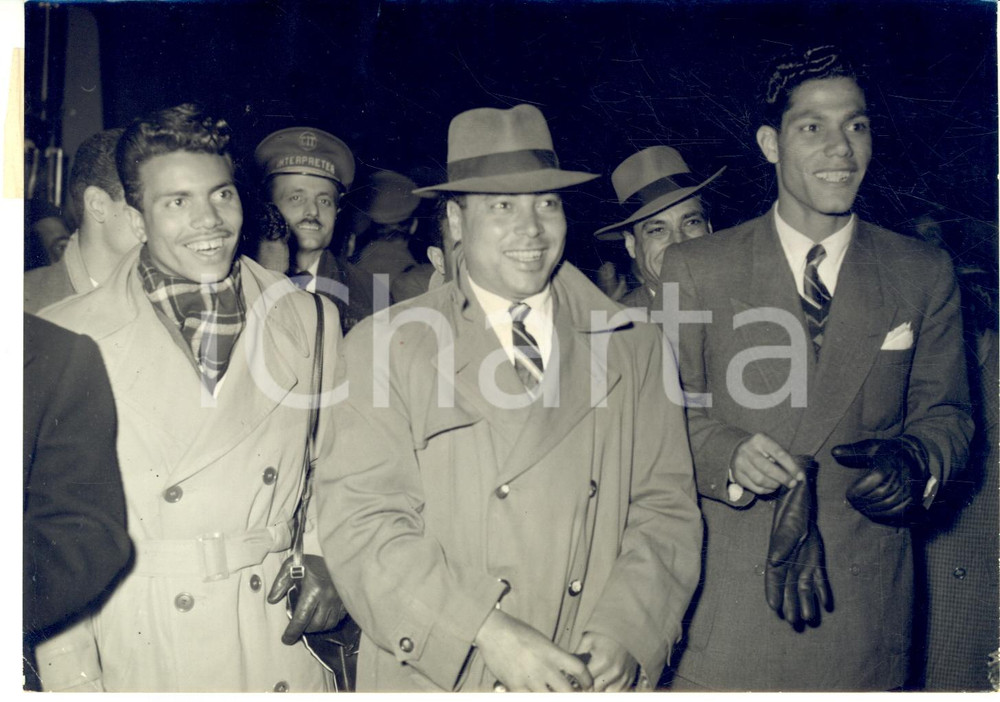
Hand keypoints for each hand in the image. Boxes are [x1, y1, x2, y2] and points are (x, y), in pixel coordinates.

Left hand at [268, 554, 346, 644]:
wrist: (338, 549)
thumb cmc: (312, 557)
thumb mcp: (292, 565)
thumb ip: (280, 582)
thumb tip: (272, 600)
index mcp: (313, 590)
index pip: (301, 619)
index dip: (292, 632)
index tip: (286, 639)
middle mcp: (328, 598)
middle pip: (315, 625)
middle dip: (305, 629)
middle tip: (298, 625)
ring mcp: (340, 600)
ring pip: (328, 624)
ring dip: (318, 627)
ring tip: (310, 621)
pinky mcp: (347, 599)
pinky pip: (339, 618)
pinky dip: (330, 620)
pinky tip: (324, 615)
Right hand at [474, 609, 592, 691]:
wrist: (493, 630)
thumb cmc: (517, 631)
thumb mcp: (541, 640)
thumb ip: (553, 656)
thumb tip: (565, 671)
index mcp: (552, 652)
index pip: (579, 669)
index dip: (587, 680)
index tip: (588, 685)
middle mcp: (544, 667)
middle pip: (568, 691)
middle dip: (573, 696)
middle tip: (573, 695)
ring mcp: (529, 678)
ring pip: (550, 698)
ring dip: (553, 697)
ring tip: (553, 694)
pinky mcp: (515, 686)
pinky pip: (529, 699)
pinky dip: (533, 697)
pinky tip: (534, 694)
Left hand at [575, 632, 637, 691]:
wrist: (628, 629)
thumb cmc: (605, 633)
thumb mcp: (588, 639)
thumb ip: (578, 655)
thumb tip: (568, 668)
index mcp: (602, 661)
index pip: (585, 681)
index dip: (578, 679)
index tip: (575, 676)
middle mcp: (615, 671)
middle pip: (595, 689)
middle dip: (588, 685)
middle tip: (584, 678)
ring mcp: (624, 676)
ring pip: (607, 692)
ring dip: (600, 688)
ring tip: (595, 679)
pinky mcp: (630, 678)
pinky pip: (618, 691)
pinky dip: (611, 688)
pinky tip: (605, 680)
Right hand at [732, 434, 804, 494]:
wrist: (738, 450)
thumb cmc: (762, 449)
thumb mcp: (772, 446)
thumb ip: (784, 458)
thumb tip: (798, 475)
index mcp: (760, 440)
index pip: (779, 454)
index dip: (791, 467)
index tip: (800, 476)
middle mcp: (747, 450)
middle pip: (768, 469)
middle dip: (783, 478)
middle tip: (792, 484)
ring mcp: (740, 463)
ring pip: (761, 480)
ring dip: (774, 485)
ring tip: (779, 484)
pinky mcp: (737, 475)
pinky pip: (755, 488)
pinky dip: (766, 490)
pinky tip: (771, 487)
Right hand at [765, 456, 831, 628]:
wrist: (801, 498)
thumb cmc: (792, 510)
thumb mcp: (787, 526)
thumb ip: (782, 544)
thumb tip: (773, 562)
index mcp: (777, 553)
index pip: (774, 577)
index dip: (773, 592)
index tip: (774, 608)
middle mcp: (788, 560)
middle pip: (789, 585)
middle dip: (790, 603)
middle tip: (793, 622)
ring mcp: (802, 559)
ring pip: (804, 584)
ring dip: (806, 601)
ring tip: (809, 619)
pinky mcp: (814, 557)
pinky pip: (818, 577)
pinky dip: (822, 590)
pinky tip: (826, 604)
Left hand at [831, 436, 928, 524]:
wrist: (911, 459)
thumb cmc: (886, 453)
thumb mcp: (870, 448)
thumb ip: (852, 451)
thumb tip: (834, 452)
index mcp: (890, 463)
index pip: (874, 480)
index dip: (859, 490)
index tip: (849, 494)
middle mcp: (902, 477)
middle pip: (880, 494)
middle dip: (863, 501)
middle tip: (853, 503)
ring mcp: (909, 489)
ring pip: (889, 504)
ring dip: (872, 509)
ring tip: (860, 508)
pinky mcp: (913, 499)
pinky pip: (898, 512)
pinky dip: (884, 515)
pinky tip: (872, 513)